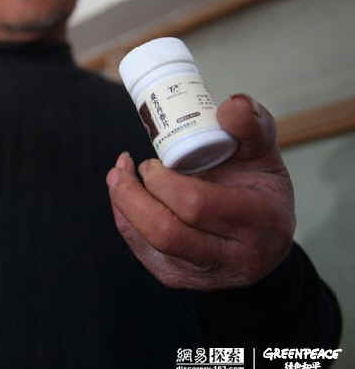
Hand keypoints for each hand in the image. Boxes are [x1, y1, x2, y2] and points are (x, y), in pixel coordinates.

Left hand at [106, 94, 294, 289]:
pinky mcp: (177, 278)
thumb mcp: (264, 155)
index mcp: (258, 221)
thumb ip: (251, 125)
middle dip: (133, 194)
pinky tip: (125, 195)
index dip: (163, 182)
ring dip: (123, 204)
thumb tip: (230, 105)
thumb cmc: (258, 189)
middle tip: (127, 166)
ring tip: (117, 175)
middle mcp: (232, 257)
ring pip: (150, 244)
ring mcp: (202, 274)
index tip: (153, 161)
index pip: (197, 205)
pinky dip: (125, 217)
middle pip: (166, 231)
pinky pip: (140, 249)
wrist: (263, 240)